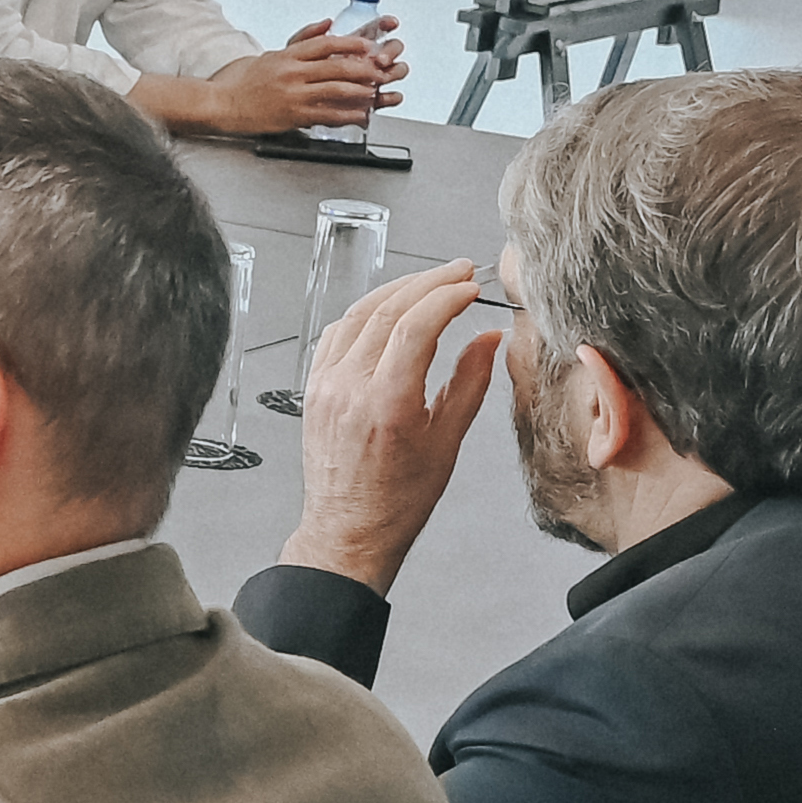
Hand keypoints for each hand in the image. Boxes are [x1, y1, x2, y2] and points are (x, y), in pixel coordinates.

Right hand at [174, 22, 401, 136]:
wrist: (223, 104)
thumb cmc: (246, 82)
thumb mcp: (273, 54)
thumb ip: (303, 40)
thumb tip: (329, 24)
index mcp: (287, 56)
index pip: (325, 44)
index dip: (351, 45)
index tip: (368, 47)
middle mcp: (291, 73)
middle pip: (336, 67)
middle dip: (363, 70)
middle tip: (380, 71)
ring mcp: (292, 95)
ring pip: (335, 90)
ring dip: (360, 92)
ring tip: (375, 93)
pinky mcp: (292, 115)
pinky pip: (327, 115)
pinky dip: (347, 115)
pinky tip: (360, 116)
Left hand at [279, 261, 507, 591]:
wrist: (349, 531)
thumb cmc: (399, 500)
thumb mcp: (448, 442)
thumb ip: (470, 383)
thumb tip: (488, 337)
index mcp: (386, 403)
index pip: (416, 325)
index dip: (447, 296)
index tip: (471, 285)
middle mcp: (349, 388)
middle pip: (387, 311)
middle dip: (427, 283)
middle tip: (459, 271)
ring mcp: (325, 386)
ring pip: (358, 316)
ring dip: (396, 291)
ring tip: (430, 282)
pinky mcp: (313, 390)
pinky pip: (336, 335)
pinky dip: (365, 313)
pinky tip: (388, 309)